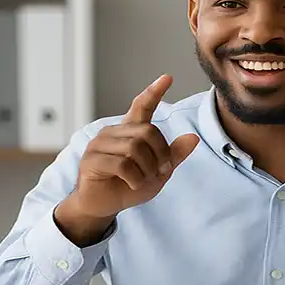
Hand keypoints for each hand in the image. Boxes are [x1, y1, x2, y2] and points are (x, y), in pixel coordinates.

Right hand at [56, 75, 198, 239]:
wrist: (104, 206)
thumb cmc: (128, 186)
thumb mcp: (158, 172)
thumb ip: (173, 155)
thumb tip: (193, 137)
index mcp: (129, 132)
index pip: (141, 106)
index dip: (154, 92)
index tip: (167, 78)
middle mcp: (113, 132)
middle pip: (147, 132)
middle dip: (160, 154)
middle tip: (161, 171)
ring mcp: (100, 144)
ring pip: (135, 148)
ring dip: (147, 169)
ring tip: (142, 180)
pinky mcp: (92, 160)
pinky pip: (123, 165)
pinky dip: (135, 179)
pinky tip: (132, 184)